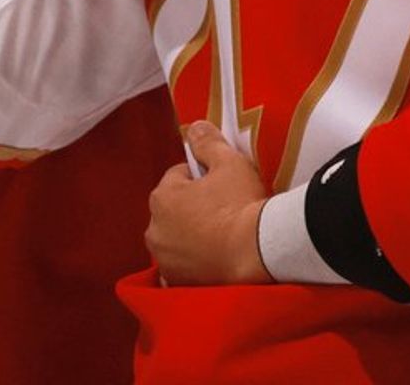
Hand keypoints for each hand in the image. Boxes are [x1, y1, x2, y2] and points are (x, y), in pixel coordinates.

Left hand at [146, 125, 269, 286]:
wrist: (255, 253)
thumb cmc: (240, 203)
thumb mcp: (229, 162)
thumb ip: (208, 142)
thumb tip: (194, 127)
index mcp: (162, 197)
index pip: (179, 175)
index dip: (203, 176)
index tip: (223, 183)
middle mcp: (154, 230)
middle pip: (174, 208)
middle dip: (193, 206)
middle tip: (224, 207)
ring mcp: (164, 260)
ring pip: (177, 238)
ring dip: (191, 235)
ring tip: (222, 234)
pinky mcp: (177, 283)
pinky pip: (182, 266)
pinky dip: (193, 263)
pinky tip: (215, 258)